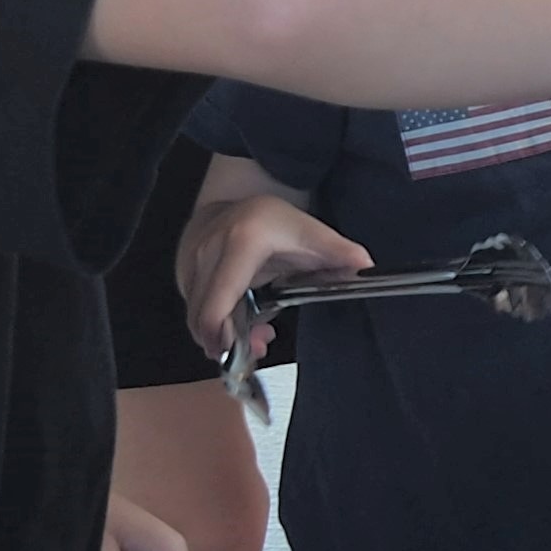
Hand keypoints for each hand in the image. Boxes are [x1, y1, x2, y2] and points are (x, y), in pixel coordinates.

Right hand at [181, 188, 368, 359]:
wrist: (235, 198)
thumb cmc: (273, 219)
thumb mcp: (311, 233)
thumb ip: (339, 252)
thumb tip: (368, 268)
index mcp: (242, 243)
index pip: (219, 302)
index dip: (223, 335)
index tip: (241, 352)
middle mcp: (208, 252)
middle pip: (203, 318)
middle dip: (227, 342)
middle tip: (255, 347)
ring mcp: (190, 262)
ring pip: (196, 319)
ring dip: (221, 335)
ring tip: (253, 333)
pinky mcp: (182, 273)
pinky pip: (193, 310)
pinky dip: (214, 323)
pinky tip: (239, 319)